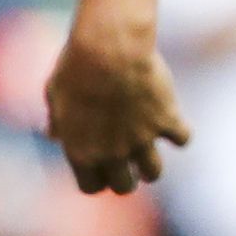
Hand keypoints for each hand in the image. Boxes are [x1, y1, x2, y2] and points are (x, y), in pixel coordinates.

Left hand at [41, 14, 189, 195]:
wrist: (109, 48)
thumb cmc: (75, 67)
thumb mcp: (55, 95)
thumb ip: (57, 122)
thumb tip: (53, 135)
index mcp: (82, 151)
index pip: (91, 187)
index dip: (97, 180)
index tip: (101, 169)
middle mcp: (113, 153)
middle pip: (125, 187)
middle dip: (127, 179)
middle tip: (129, 166)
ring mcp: (142, 139)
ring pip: (154, 173)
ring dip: (151, 165)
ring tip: (148, 149)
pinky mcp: (166, 120)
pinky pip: (182, 139)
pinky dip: (179, 132)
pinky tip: (172, 121)